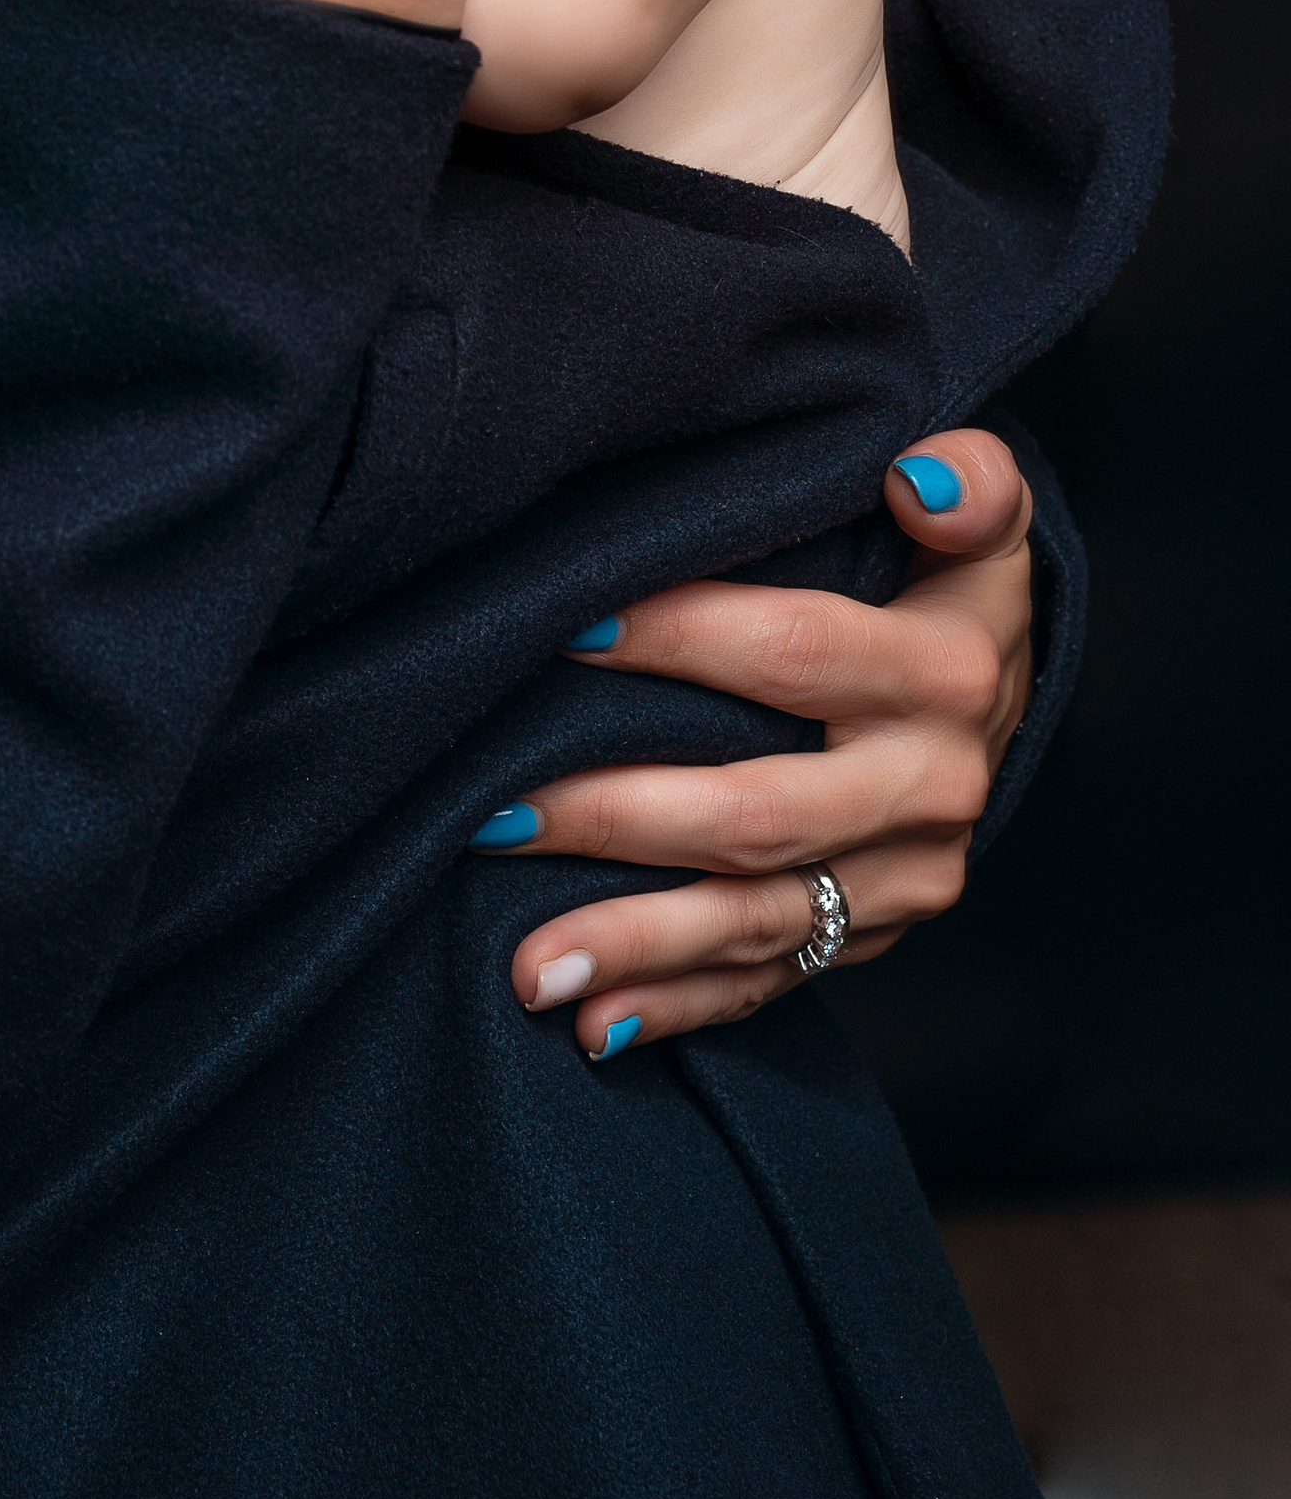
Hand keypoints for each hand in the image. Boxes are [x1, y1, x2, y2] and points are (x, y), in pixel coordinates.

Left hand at [494, 431, 1035, 1054]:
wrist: (1003, 688)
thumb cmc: (943, 573)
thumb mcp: (977, 514)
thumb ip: (965, 481)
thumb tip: (916, 474)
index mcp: (947, 671)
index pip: (796, 652)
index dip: (679, 636)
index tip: (561, 628)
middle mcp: (931, 785)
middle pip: (761, 811)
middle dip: (620, 814)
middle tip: (494, 811)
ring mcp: (904, 878)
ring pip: (756, 919)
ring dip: (635, 942)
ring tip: (528, 963)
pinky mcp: (871, 935)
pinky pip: (770, 979)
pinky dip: (679, 1004)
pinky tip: (592, 1023)